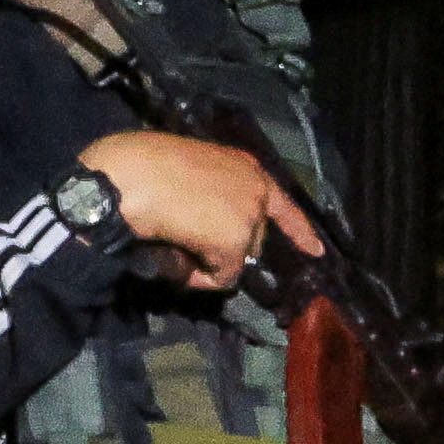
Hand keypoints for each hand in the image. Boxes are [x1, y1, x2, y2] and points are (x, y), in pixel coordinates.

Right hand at [77, 131, 322, 291]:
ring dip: (210, 261)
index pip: (282, 202)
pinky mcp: (236, 242)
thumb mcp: (185, 169)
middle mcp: (255, 188)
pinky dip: (200, 278)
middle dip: (225, 247)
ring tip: (174, 244)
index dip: (299, 229)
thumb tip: (202, 227)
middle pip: (253, 238)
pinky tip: (176, 260)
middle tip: (186, 242)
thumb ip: (207, 191)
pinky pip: (223, 278)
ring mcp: (249, 215)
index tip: (317, 250)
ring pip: (236, 259)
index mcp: (244, 165)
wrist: (126, 177)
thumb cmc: (139, 166)